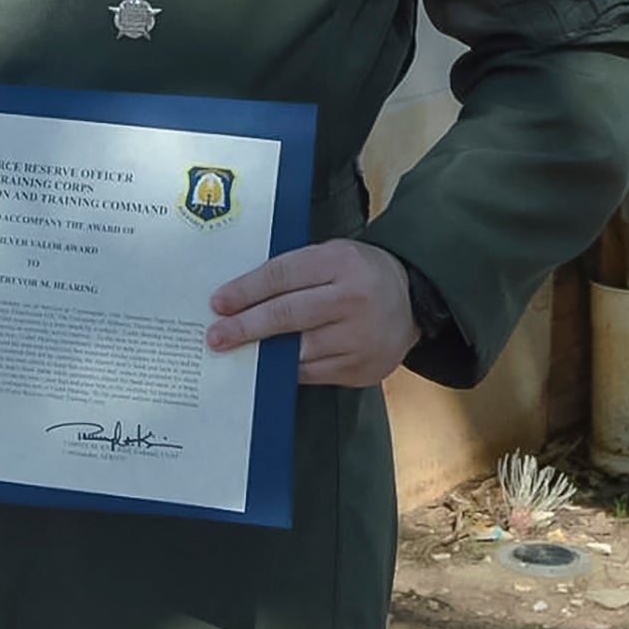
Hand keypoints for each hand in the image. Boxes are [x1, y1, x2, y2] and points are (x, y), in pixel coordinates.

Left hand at [206, 238, 419, 387]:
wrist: (411, 299)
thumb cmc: (357, 273)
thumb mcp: (330, 256)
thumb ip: (292, 274)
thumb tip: (240, 300)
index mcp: (340, 262)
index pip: (282, 275)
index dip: (246, 291)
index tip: (218, 303)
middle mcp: (352, 299)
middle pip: (288, 314)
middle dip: (246, 327)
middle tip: (217, 336)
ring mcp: (360, 338)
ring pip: (298, 350)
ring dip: (262, 354)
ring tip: (237, 353)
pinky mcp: (362, 368)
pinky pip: (313, 373)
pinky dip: (287, 370)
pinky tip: (268, 366)